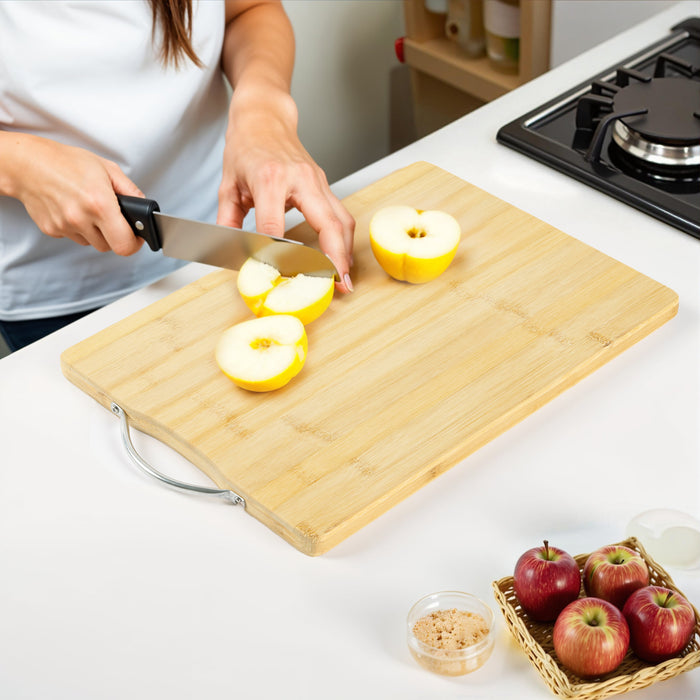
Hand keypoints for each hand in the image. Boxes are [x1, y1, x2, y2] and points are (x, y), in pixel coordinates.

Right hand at [4, 133, 143, 254]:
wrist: (27, 163)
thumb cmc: (65, 162)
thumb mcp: (106, 168)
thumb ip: (130, 190)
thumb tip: (143, 205)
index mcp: (99, 203)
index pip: (125, 244)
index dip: (134, 243)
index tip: (136, 237)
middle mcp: (81, 218)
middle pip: (110, 247)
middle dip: (116, 237)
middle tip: (114, 221)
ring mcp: (65, 226)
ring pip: (92, 243)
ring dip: (96, 233)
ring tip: (90, 210)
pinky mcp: (52, 230)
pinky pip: (74, 237)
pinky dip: (78, 228)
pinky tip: (74, 210)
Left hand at [217, 86, 354, 292]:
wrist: (264, 118)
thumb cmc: (245, 148)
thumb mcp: (227, 185)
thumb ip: (229, 222)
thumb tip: (230, 253)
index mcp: (270, 178)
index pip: (274, 225)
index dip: (276, 254)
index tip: (278, 275)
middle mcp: (300, 179)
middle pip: (327, 224)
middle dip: (335, 257)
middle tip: (338, 284)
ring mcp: (318, 181)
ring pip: (342, 220)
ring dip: (346, 252)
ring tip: (344, 278)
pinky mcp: (325, 185)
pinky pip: (342, 215)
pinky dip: (345, 240)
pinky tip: (342, 258)